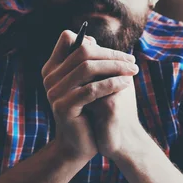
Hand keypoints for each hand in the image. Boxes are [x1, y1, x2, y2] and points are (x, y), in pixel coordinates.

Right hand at [41, 31, 138, 161]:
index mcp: (53, 68)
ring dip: (115, 67)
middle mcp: (50, 77)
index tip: (116, 53)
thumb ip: (87, 64)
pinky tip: (127, 84)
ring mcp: (54, 92)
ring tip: (133, 71)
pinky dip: (112, 83)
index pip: (67, 38)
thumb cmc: (87, 112)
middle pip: (82, 51)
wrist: (80, 144)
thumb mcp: (87, 84)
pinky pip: (91, 89)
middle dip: (111, 54)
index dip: (93, 41)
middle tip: (132, 61)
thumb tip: (92, 39)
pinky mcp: (63, 107)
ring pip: (87, 68)